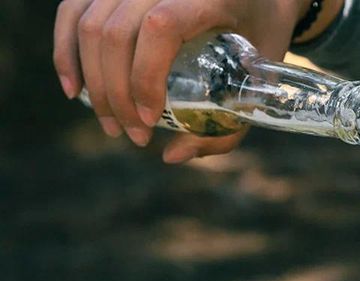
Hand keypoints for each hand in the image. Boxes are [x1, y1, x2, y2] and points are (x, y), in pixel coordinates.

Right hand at [53, 0, 310, 161]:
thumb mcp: (258, 82)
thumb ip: (225, 126)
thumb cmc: (262, 37)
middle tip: (132, 136)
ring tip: (111, 124)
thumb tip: (171, 156)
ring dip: (93, 83)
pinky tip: (74, 89)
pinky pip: (74, 11)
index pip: (160, 29)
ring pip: (89, 24)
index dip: (144, 79)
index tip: (148, 123)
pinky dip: (66, 51)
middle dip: (116, 96)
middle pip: (114, 33)